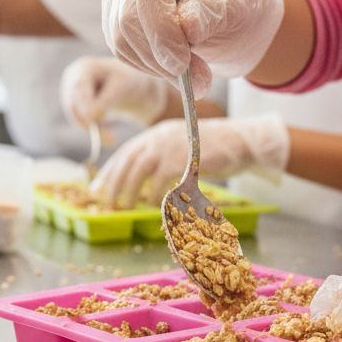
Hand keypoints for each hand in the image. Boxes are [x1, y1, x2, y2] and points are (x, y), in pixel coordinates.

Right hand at [59, 56, 169, 129]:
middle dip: (91, 123)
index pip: (79, 87)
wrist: (131, 84)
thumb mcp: (122, 88)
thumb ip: (105, 101)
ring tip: (113, 139)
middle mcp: (73, 79)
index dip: (85, 104)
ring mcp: (71, 93)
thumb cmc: (129, 81)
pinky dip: (94, 130)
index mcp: (84, 68)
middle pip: (74, 104)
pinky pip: (80, 122)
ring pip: (76, 117)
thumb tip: (89, 118)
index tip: (94, 120)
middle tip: (112, 140)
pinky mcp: (75, 105)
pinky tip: (109, 135)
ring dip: (94, 130)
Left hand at [91, 113, 289, 207]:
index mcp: (156, 134)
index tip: (99, 188)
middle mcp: (159, 137)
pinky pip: (162, 179)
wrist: (242, 141)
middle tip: (106, 201)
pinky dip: (154, 194)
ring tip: (123, 206)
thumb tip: (144, 181)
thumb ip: (163, 158)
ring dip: (128, 190)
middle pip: (128, 160)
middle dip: (113, 182)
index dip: (110, 171)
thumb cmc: (215, 149)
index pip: (126, 152)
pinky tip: (152, 205)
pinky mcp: (184, 159)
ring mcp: (171, 147)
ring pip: (139, 169)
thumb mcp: (182, 149)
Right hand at [102, 0, 284, 95]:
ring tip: (195, 76)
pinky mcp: (115, 19)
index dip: (162, 31)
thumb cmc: (235, 2)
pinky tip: (176, 68)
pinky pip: (122, 52)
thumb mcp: (236, 5)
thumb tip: (187, 26)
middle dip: (161, 57)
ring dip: (157, 68)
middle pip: (128, 19)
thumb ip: (211, 13)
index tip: (183, 64)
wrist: (230, 13)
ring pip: (120, 40)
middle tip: (198, 82)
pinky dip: (150, 68)